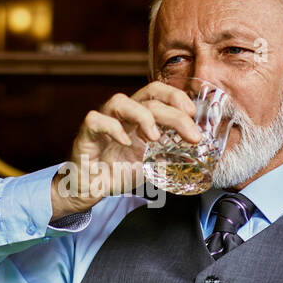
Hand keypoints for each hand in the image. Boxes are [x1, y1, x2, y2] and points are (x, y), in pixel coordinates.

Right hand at [50, 80, 202, 220]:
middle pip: (147, 98)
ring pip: (120, 101)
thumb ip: (170, 153)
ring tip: (155, 137)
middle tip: (191, 135)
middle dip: (173, 114)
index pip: (157, 92)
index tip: (192, 114)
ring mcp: (103, 121)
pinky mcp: (86, 134)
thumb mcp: (151, 162)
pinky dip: (112, 128)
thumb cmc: (118, 171)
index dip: (176, 97)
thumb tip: (197, 151)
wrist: (90, 190)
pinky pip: (96, 120)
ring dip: (142, 116)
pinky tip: (125, 142)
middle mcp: (122, 114)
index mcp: (138, 116)